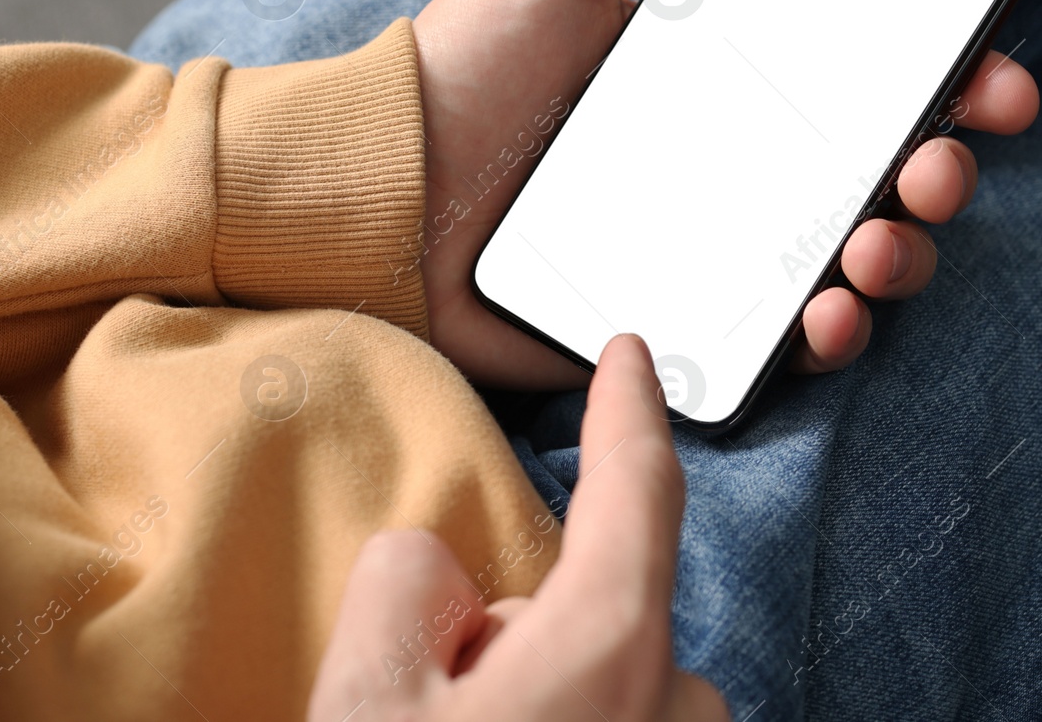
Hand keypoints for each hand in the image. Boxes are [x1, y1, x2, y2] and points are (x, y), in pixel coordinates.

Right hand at [307, 334, 726, 721]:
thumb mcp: (366, 700)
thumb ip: (402, 585)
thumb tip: (437, 575)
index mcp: (609, 649)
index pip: (635, 487)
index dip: (628, 406)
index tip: (632, 353)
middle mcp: (675, 702)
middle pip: (589, 605)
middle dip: (510, 635)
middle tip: (429, 705)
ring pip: (596, 680)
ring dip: (535, 700)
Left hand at [410, 0, 1038, 388]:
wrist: (374, 194)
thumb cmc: (460, 67)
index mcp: (723, 78)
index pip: (864, 80)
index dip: (948, 80)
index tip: (991, 74)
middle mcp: (731, 165)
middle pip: (877, 175)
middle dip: (941, 173)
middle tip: (937, 163)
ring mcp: (707, 250)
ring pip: (847, 263)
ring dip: (898, 259)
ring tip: (876, 245)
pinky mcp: (671, 324)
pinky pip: (772, 343)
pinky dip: (822, 338)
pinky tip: (824, 316)